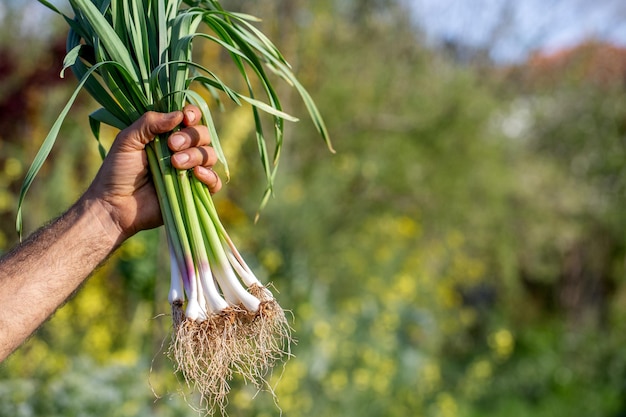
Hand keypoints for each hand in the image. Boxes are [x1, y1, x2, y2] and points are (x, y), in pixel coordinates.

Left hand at [84, 105, 221, 241]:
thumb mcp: (127, 141)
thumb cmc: (117, 172)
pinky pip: (214, 182)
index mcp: (167, 135)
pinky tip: (196, 174)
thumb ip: (149, 123)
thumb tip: (179, 115)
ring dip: (196, 155)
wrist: (115, 205)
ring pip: (210, 155)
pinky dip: (210, 176)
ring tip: (175, 163)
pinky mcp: (194, 192)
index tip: (185, 118)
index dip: (192, 115)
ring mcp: (189, 171)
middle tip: (171, 146)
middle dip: (191, 137)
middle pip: (203, 135)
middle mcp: (182, 151)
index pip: (190, 119)